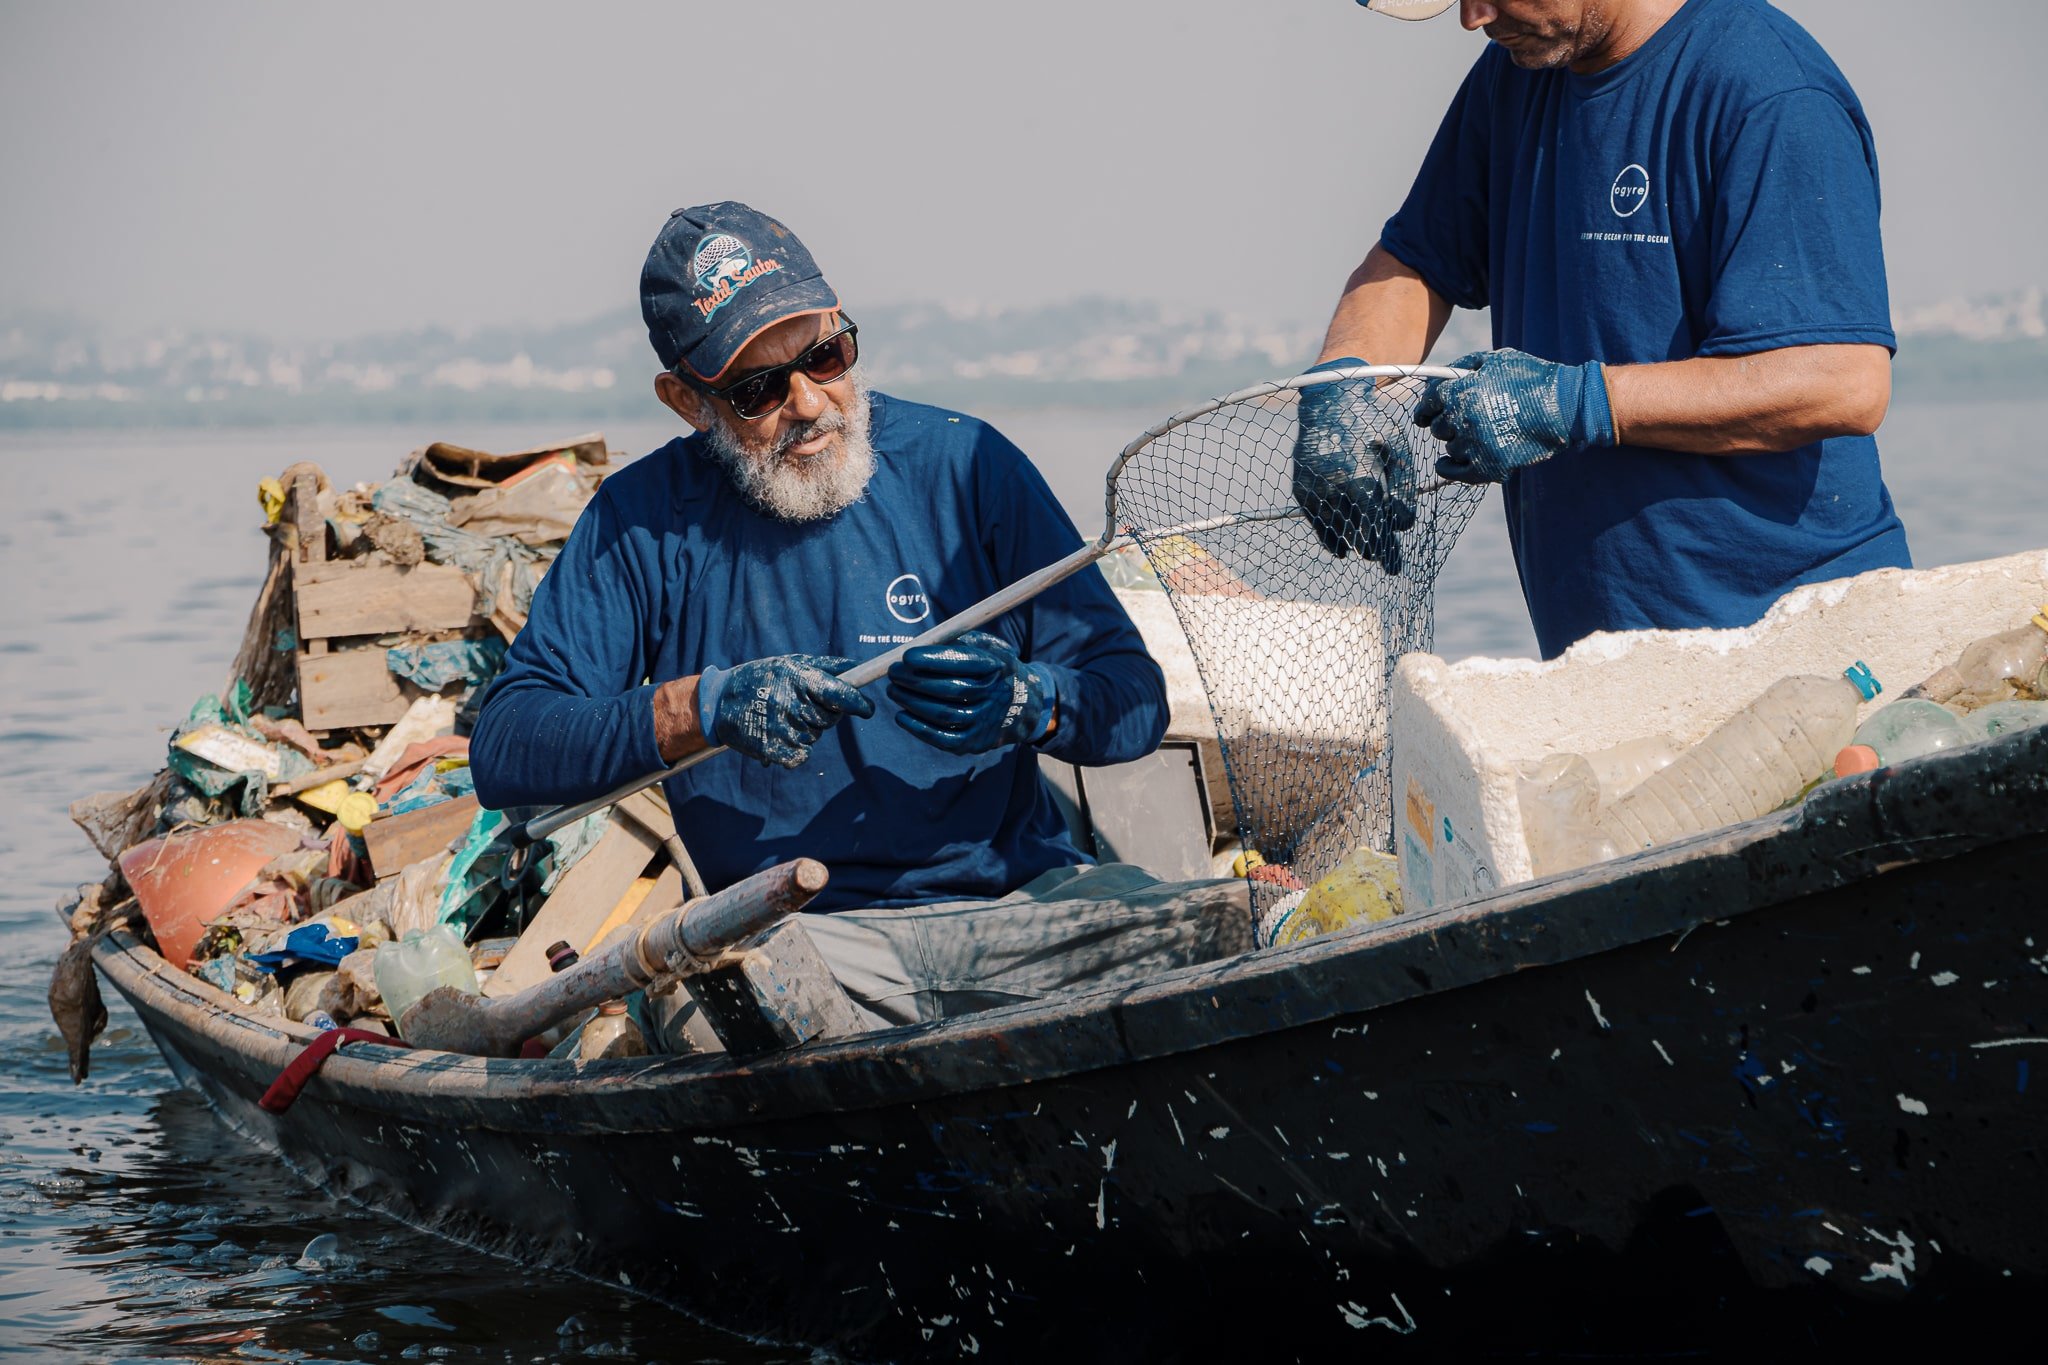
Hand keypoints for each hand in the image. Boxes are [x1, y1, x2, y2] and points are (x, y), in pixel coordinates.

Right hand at [702, 653, 874, 768]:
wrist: (720, 701)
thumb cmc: (763, 678)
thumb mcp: (792, 663)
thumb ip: (829, 667)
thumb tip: (861, 668)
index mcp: (800, 678)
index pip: (841, 695)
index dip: (858, 703)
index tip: (867, 710)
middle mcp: (793, 703)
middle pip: (830, 718)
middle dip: (823, 713)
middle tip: (799, 703)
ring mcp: (784, 728)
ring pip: (814, 736)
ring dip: (804, 729)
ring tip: (780, 715)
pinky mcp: (774, 750)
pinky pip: (801, 755)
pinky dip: (794, 749)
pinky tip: (777, 734)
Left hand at [886, 630, 1054, 754]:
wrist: (1022, 706)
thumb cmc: (993, 669)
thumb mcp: (986, 647)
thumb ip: (957, 641)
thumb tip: (918, 644)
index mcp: (996, 667)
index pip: (963, 662)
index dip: (932, 660)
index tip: (906, 656)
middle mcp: (994, 695)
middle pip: (950, 689)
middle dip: (915, 681)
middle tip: (893, 673)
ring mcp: (985, 722)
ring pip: (943, 715)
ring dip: (912, 703)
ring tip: (894, 691)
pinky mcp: (976, 743)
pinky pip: (943, 739)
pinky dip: (918, 729)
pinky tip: (902, 716)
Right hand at [1289, 358, 1417, 572]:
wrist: (1329, 402)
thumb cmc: (1371, 425)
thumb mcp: (1398, 450)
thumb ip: (1403, 489)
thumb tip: (1402, 526)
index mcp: (1359, 478)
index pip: (1375, 528)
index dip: (1387, 549)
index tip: (1395, 567)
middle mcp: (1333, 489)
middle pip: (1355, 535)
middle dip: (1372, 549)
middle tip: (1386, 561)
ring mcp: (1313, 490)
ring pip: (1335, 533)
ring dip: (1352, 544)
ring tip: (1366, 552)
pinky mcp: (1301, 491)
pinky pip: (1317, 524)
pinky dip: (1330, 537)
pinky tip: (1341, 547)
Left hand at [1414, 349, 1615, 484]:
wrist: (1565, 406)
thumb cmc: (1531, 378)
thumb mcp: (1496, 360)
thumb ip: (1462, 367)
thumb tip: (1433, 380)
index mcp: (1462, 391)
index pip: (1428, 403)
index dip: (1424, 409)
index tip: (1424, 415)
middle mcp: (1463, 419)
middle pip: (1437, 428)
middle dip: (1446, 423)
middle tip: (1462, 421)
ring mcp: (1475, 445)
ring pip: (1450, 448)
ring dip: (1458, 442)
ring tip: (1479, 434)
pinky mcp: (1489, 466)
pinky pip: (1453, 472)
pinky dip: (1448, 468)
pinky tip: (1448, 462)